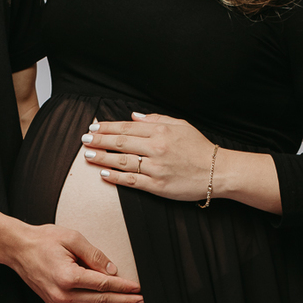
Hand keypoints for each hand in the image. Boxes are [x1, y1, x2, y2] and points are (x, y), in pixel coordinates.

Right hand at [4, 223, 144, 302]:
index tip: (137, 288)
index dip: (123, 287)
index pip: (103, 285)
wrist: (18, 249)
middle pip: (101, 301)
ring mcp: (58, 302)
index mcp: (68, 276)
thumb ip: (94, 255)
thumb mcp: (72, 239)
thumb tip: (112, 271)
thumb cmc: (43, 240)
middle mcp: (62, 293)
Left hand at [80, 113, 215, 201]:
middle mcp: (156, 148)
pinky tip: (104, 174)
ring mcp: (156, 168)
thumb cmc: (199, 148)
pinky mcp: (158, 186)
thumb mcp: (181, 125)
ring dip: (103, 158)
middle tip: (85, 140)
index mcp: (161, 131)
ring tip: (88, 156)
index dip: (107, 127)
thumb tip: (134, 117)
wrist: (217, 171)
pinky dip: (116, 177)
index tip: (94, 128)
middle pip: (120, 143)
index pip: (127, 128)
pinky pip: (132, 181)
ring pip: (122, 161)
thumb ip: (156, 119)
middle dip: (100, 141)